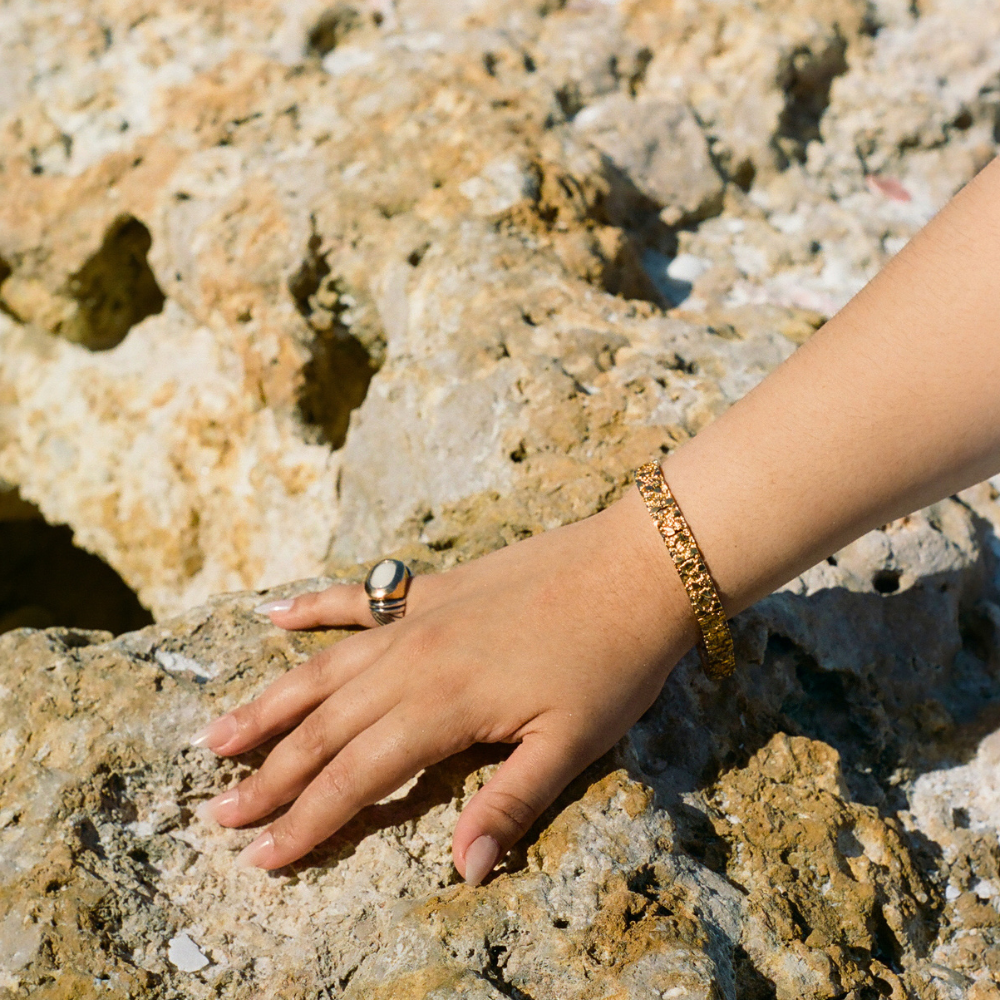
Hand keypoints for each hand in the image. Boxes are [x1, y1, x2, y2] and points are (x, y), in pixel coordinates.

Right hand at [191, 487, 697, 883]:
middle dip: (269, 776)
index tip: (258, 858)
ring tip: (216, 735)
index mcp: (441, 707)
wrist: (637, 567)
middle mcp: (412, 660)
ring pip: (323, 668)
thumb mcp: (572, 745)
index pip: (355, 778)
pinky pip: (358, 599)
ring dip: (269, 704)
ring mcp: (418, 618)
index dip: (305, 822)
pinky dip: (312, 608)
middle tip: (217, 813)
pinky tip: (274, 615)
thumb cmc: (613, 662)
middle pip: (324, 727)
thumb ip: (509, 805)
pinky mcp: (435, 588)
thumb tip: (464, 872)